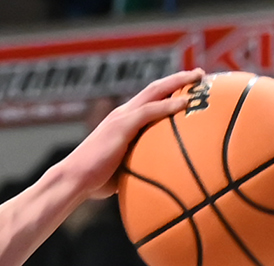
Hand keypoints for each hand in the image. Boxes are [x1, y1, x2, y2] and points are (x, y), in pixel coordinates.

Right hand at [53, 70, 202, 202]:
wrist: (72, 180)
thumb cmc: (93, 183)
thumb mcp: (120, 171)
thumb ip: (137, 167)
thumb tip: (156, 180)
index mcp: (121, 122)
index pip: (148, 100)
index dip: (168, 91)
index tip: (188, 88)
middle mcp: (122, 114)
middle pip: (155, 88)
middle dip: (179, 79)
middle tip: (200, 74)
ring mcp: (121, 118)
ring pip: (155, 91)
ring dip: (178, 82)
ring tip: (199, 78)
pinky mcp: (121, 126)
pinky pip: (150, 111)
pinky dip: (168, 106)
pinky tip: (185, 103)